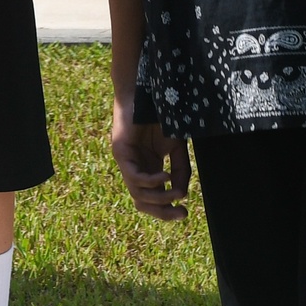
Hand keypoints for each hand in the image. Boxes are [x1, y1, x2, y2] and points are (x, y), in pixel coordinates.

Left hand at [111, 98, 190, 220]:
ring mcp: (125, 161)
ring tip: (177, 193)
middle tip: (182, 214)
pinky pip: (134, 176)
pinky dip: (150, 181)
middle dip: (162, 212)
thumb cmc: (161, 117)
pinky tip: (165, 176)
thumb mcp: (176, 149)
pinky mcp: (119, 151)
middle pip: (142, 202)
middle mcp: (135, 168)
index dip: (166, 211)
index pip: (151, 200)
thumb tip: (182, 195)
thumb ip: (180, 171)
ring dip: (160, 198)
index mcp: (148, 169)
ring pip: (137, 193)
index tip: (185, 214)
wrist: (147, 91)